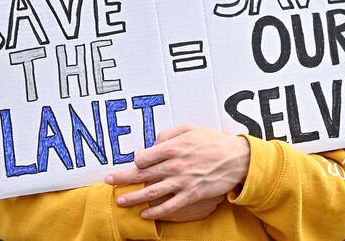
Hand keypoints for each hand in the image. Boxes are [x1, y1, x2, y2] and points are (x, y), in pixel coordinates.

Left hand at [104, 125, 249, 219]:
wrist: (237, 158)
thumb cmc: (213, 141)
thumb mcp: (190, 129)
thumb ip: (169, 134)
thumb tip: (154, 143)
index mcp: (172, 148)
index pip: (144, 157)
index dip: (137, 161)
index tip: (135, 163)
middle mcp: (174, 165)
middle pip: (142, 174)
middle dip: (122, 178)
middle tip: (108, 182)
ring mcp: (182, 181)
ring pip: (152, 192)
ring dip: (134, 198)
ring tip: (120, 201)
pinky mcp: (191, 194)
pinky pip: (169, 206)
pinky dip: (156, 212)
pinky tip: (145, 214)